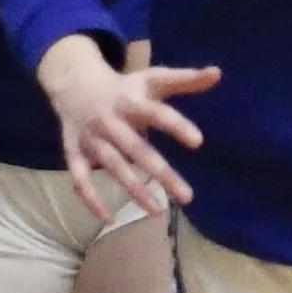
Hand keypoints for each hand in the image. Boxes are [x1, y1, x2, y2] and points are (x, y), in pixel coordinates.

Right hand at [36, 34, 218, 221]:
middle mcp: (110, 120)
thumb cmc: (124, 88)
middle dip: (162, 174)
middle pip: (137, 149)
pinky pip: (79, 179)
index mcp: (131, 101)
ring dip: (134, 190)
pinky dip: (90, 199)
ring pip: (113, 167)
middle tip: (188, 197)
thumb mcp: (152, 79)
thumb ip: (185, 79)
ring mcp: (91, 138)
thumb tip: (217, 73)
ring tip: (158, 211)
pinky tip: (108, 218)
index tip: (198, 142)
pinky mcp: (74, 152)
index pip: (156, 113)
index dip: (176, 125)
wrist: (74, 84)